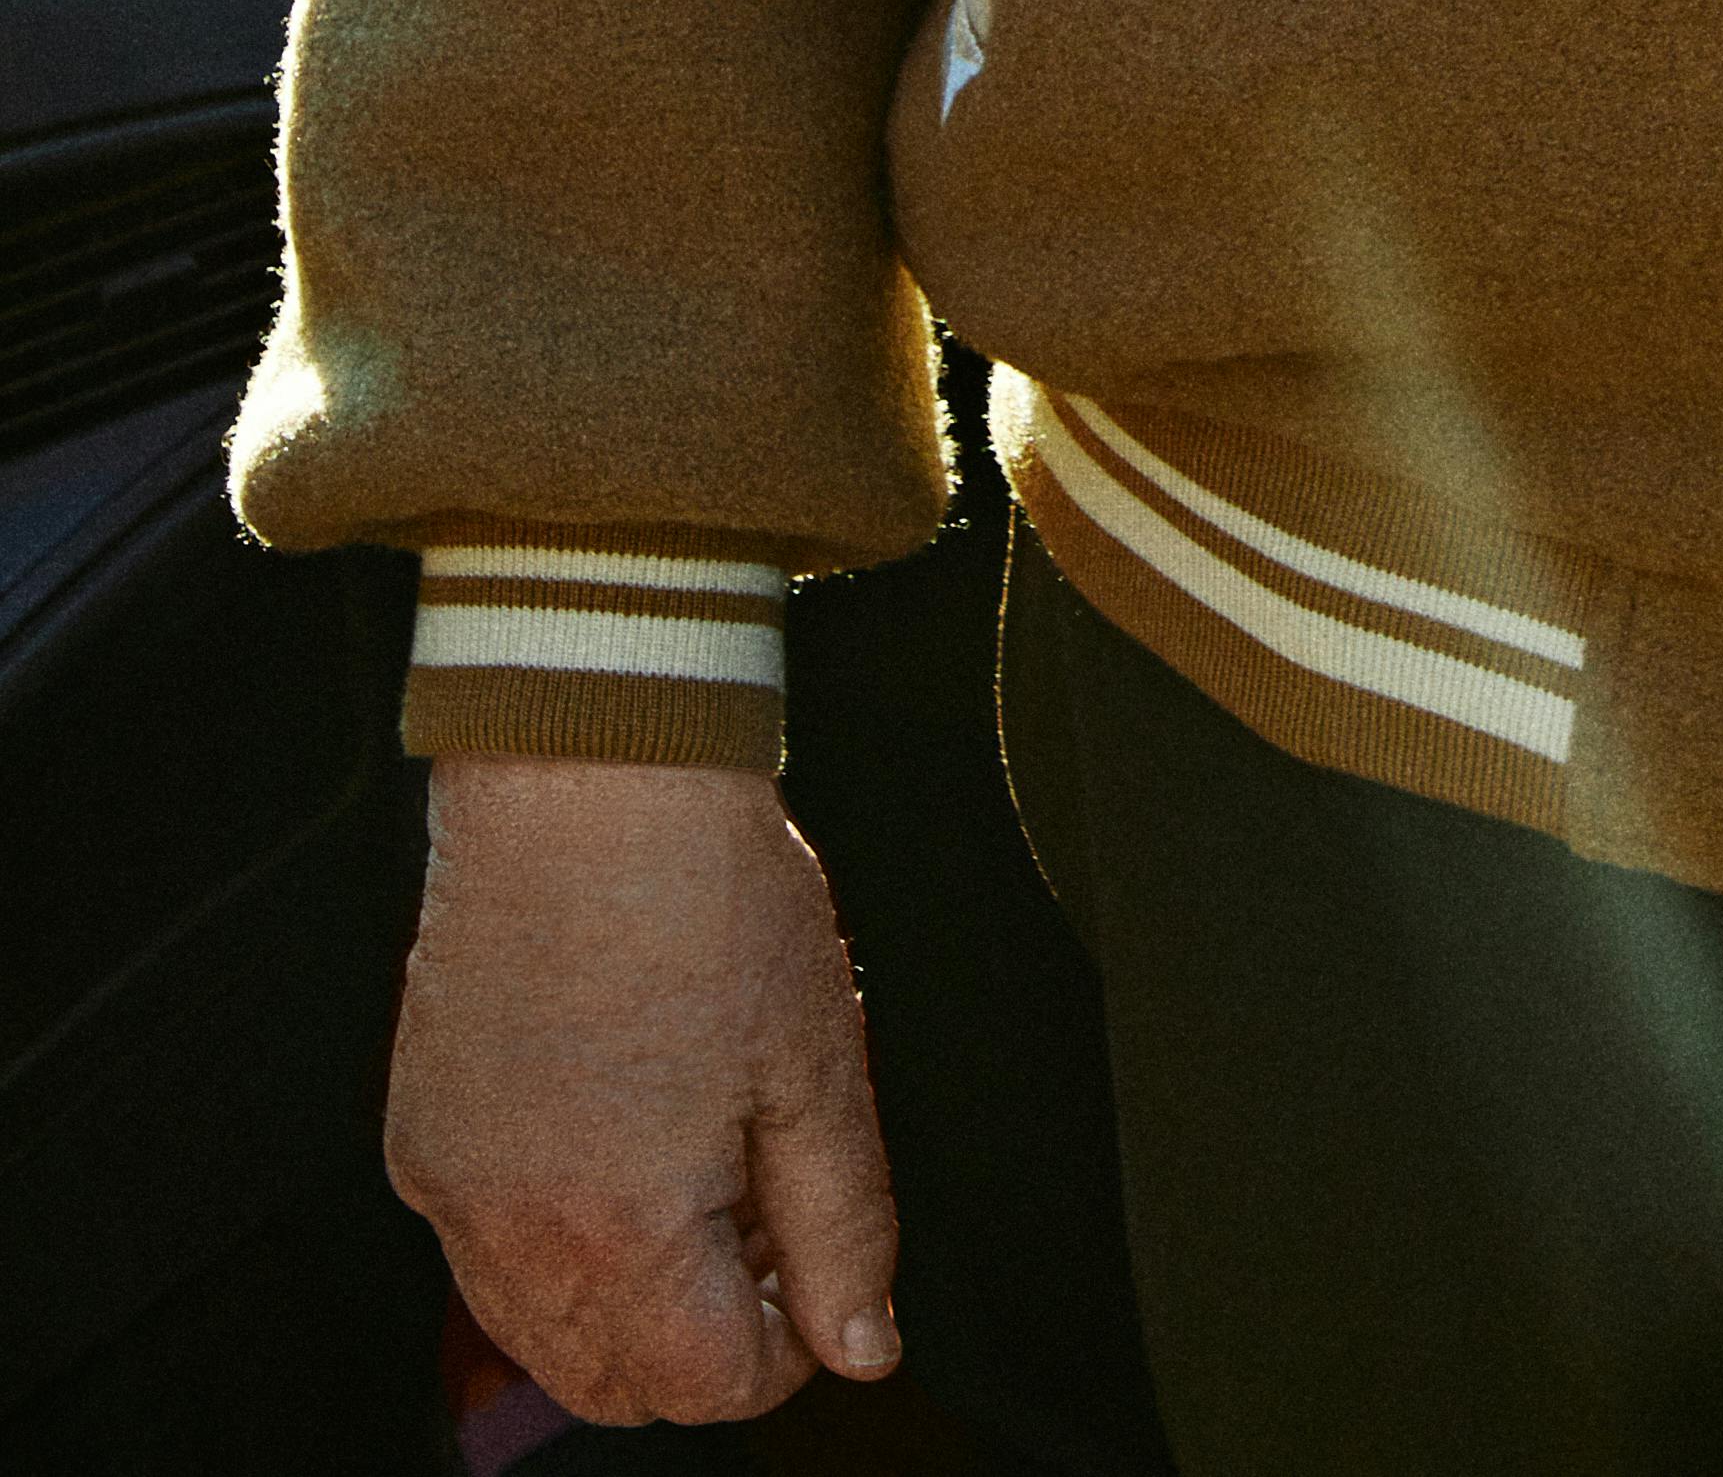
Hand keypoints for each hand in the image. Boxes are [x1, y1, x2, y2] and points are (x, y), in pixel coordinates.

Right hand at [388, 755, 902, 1424]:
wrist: (589, 775)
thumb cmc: (704, 892)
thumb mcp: (819, 1065)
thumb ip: (844, 1228)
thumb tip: (862, 1342)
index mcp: (619, 1229)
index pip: (705, 1386)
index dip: (785, 1348)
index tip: (816, 1276)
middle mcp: (512, 1231)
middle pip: (614, 1384)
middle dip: (704, 1338)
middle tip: (765, 1224)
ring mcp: (452, 1190)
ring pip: (542, 1332)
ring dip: (629, 1298)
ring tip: (701, 1170)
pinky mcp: (420, 1140)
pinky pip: (487, 1252)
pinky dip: (559, 1239)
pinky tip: (624, 1135)